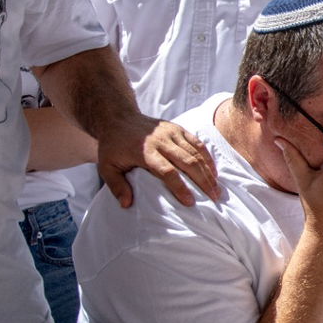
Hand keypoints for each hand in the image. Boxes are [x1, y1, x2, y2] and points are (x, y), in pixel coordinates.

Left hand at [98, 114, 219, 207]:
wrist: (118, 118)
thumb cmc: (113, 146)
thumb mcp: (106, 167)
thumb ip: (116, 186)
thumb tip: (127, 204)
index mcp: (145, 152)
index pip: (167, 171)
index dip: (180, 187)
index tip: (190, 202)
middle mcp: (162, 141)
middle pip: (188, 162)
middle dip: (203, 181)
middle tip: (214, 198)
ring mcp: (172, 133)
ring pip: (196, 153)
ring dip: (208, 172)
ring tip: (216, 189)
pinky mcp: (178, 129)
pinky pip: (197, 143)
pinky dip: (207, 158)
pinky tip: (213, 171)